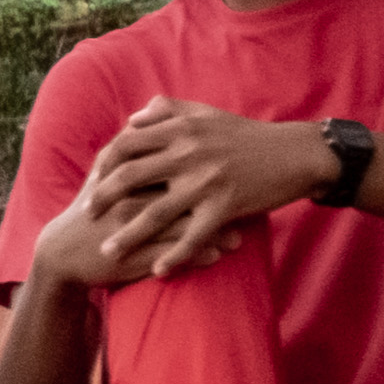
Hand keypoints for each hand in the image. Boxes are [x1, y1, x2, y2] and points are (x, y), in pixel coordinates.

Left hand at [75, 99, 332, 281]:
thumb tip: (132, 120)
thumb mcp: (207, 114)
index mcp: (181, 128)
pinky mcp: (225, 205)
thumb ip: (167, 111)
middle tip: (87, 217)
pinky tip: (158, 271)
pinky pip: (193, 236)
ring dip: (128, 236)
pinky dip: (174, 256)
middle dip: (102, 199)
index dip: (103, 164)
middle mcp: (189, 151)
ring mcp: (206, 180)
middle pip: (130, 177)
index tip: (91, 181)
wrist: (295, 154)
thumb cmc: (246, 136)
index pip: (126, 144)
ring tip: (107, 252)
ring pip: (155, 212)